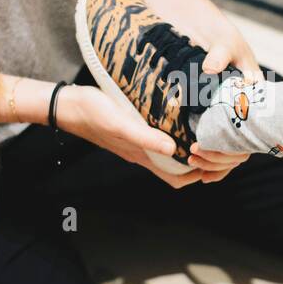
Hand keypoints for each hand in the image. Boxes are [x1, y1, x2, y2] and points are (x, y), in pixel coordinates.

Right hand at [55, 85, 203, 188]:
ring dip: (187, 148)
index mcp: (142, 156)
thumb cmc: (91, 112)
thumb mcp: (120, 122)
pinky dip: (173, 135)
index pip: (178, 178)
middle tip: (215, 143)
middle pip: (178, 169)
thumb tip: (174, 150)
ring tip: (203, 130)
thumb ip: (145, 137)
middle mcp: (142, 153)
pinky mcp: (133, 130)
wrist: (67, 105)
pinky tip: (178, 118)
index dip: (198, 173)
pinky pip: (158, 140)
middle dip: (199, 162)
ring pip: (169, 155)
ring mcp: (137, 143)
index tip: (214, 156)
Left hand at [193, 14, 257, 182]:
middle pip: (242, 145)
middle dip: (222, 155)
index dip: (240, 141)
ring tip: (193, 160)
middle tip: (197, 152)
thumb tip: (212, 67)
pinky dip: (209, 160)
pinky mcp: (209, 117)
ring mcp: (227, 115)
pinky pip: (216, 146)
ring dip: (214, 161)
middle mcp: (244, 109)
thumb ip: (220, 53)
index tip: (216, 144)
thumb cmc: (218, 35)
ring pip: (230, 150)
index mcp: (253, 93)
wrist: (196, 28)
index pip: (257, 125)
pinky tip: (197, 169)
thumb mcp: (224, 40)